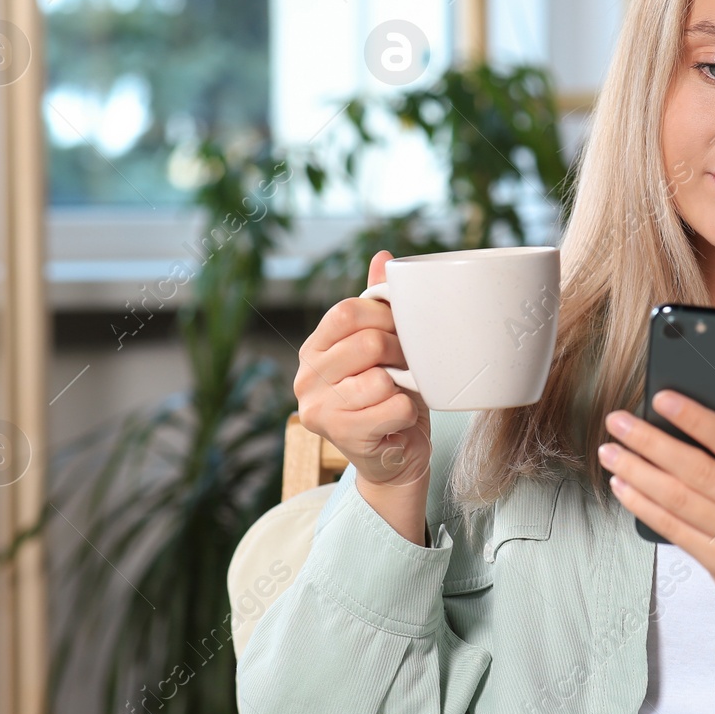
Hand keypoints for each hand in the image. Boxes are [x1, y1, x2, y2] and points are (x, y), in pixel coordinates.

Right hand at [296, 251, 431, 493]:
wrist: (395, 456)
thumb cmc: (390, 396)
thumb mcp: (385, 346)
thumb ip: (378, 304)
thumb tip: (382, 257)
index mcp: (313, 348)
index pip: (348, 310)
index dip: (386, 316)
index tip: (401, 331)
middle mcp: (306, 377)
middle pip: (368, 342)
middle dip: (401, 352)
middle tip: (408, 367)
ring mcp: (318, 408)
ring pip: (381, 378)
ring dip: (405, 386)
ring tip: (400, 394)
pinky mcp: (339, 435)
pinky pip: (393, 407)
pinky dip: (408, 411)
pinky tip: (399, 419)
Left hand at [599, 391, 714, 643]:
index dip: (698, 419)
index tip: (662, 399)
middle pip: (700, 469)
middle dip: (651, 441)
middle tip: (618, 421)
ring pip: (681, 498)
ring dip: (638, 471)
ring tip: (610, 451)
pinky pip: (675, 528)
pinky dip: (644, 505)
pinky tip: (623, 487)